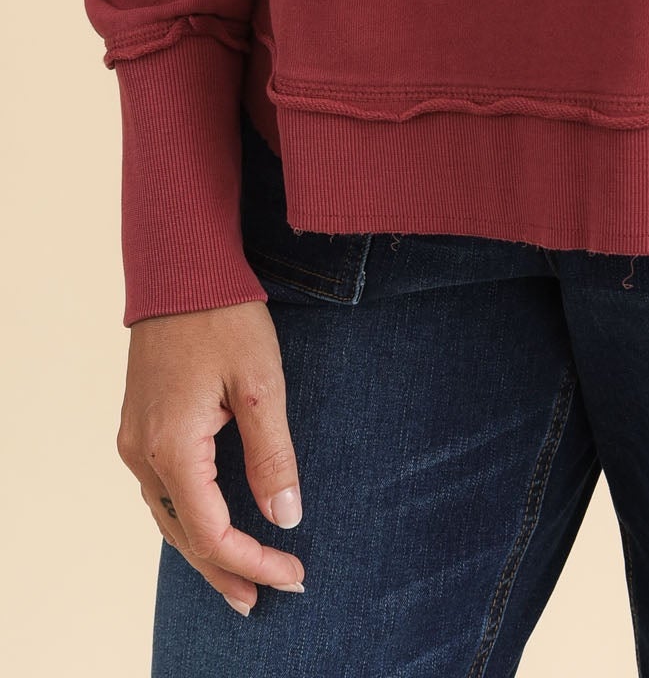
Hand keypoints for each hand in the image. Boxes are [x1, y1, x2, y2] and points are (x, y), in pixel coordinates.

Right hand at [117, 301, 306, 616]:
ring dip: (205, 551)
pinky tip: (211, 527)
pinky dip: (189, 519)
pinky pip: (162, 491)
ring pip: (169, 517)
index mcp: (173, 448)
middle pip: (184, 536)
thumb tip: (285, 518)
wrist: (181, 269)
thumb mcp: (262, 384)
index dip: (253, 561)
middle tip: (267, 598)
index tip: (293, 575)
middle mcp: (143, 453)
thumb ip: (272, 456)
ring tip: (242, 581)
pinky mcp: (140, 426)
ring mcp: (136, 440)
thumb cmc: (224, 317)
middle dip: (227, 570)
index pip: (212, 532)